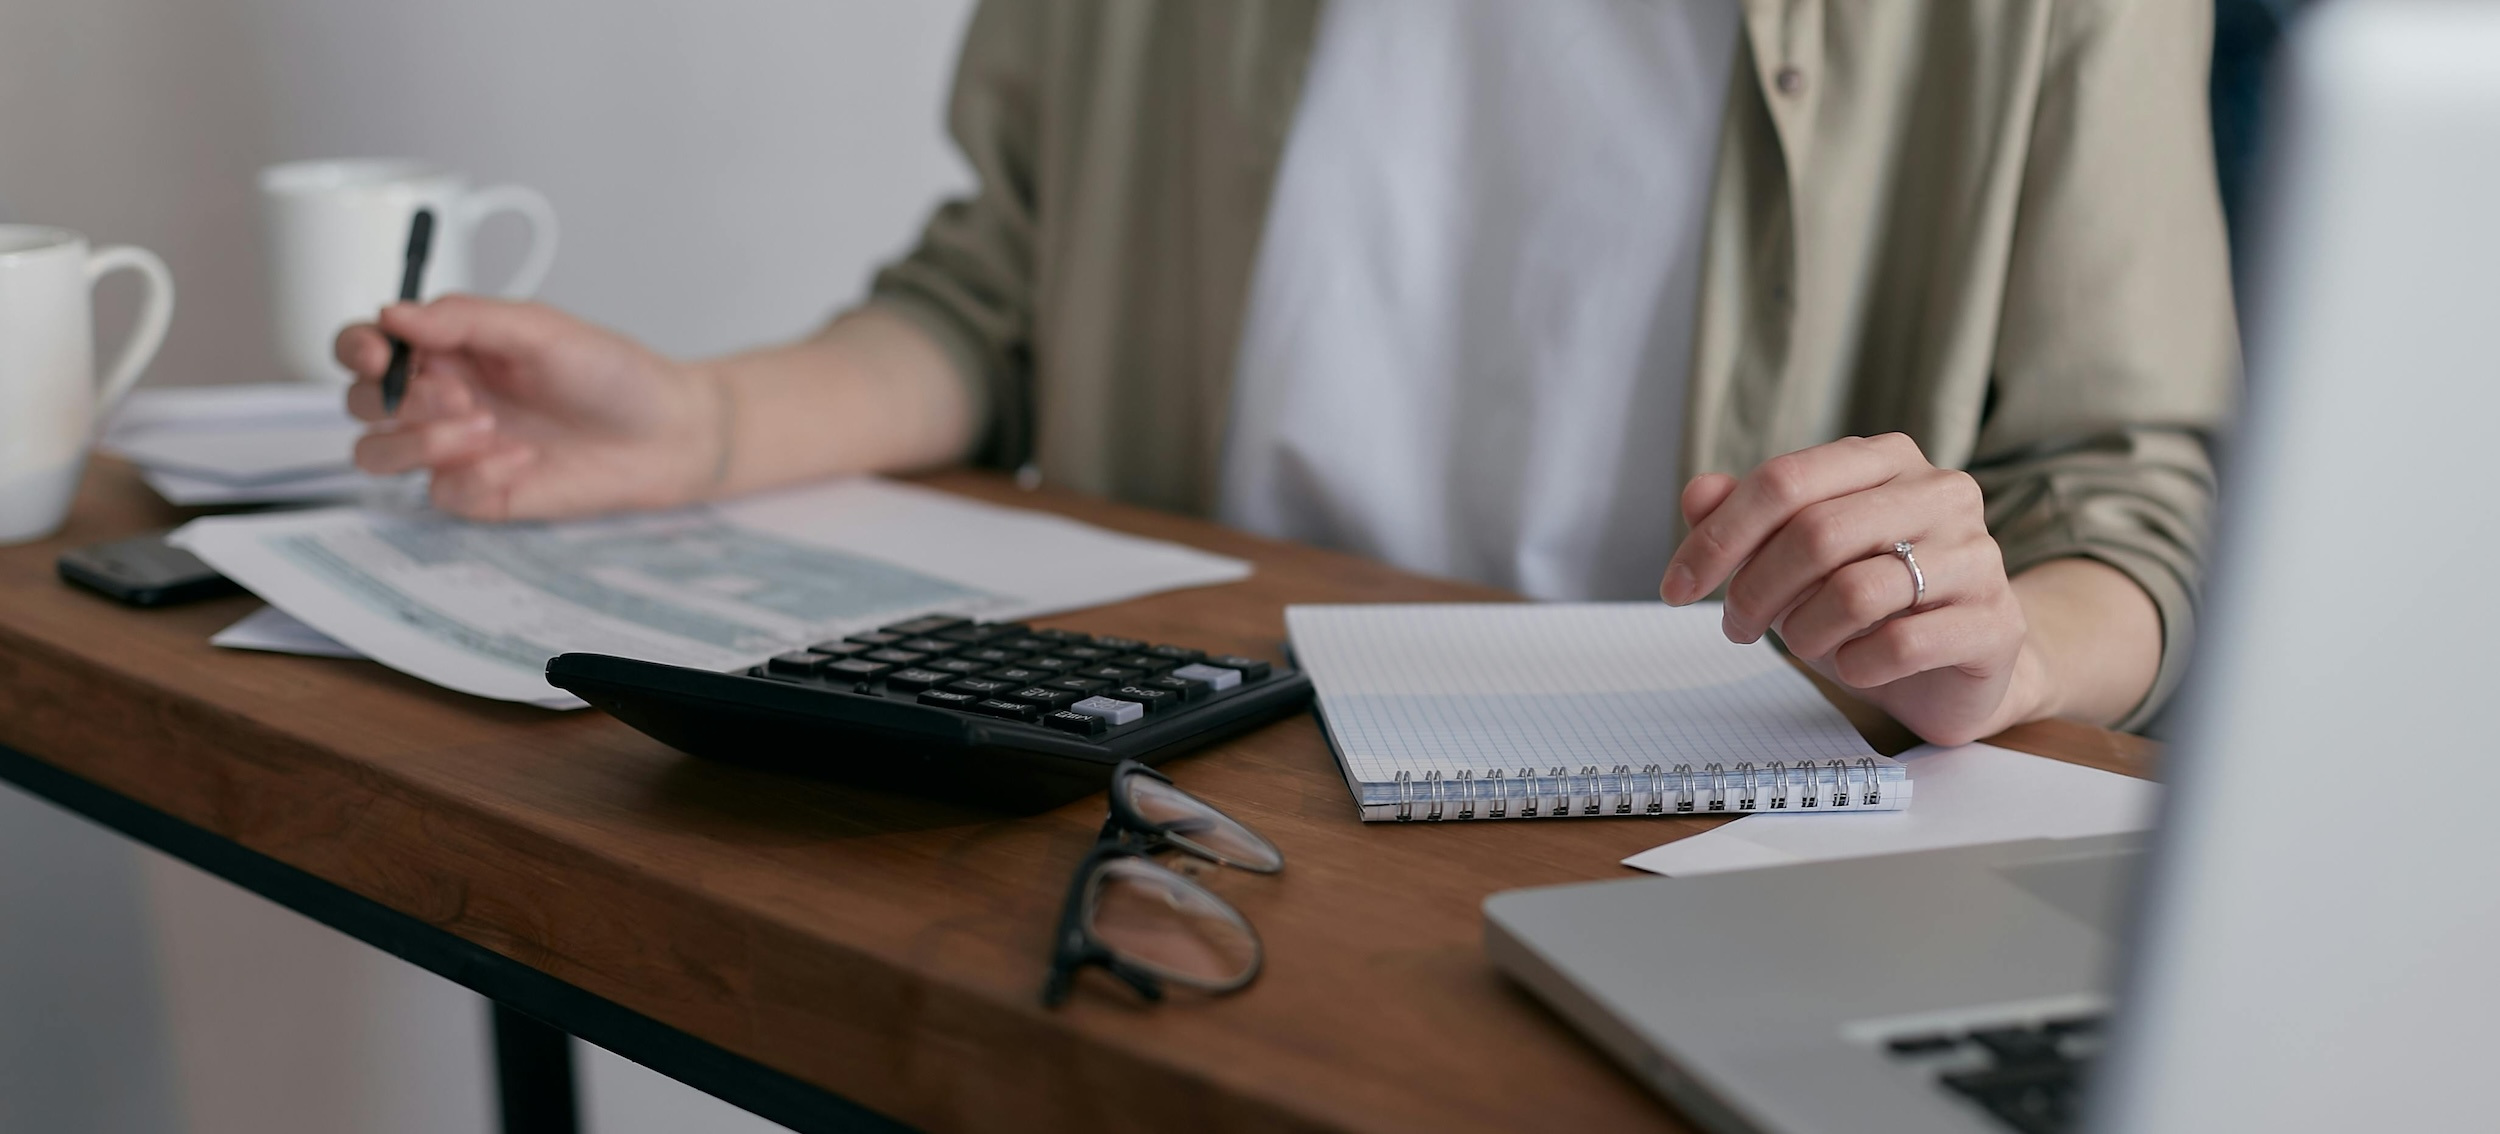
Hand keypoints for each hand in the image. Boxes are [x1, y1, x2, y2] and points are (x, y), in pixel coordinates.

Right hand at [338, 296, 722, 519]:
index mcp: (448, 347)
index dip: (357, 348)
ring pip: (377, 453)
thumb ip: (465, 318)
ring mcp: (454, 449)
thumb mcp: (540, 329)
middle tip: (461, 394)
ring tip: (485, 425)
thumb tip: (393, 312)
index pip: (366, 346)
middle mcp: (440, 397)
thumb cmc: (611, 374)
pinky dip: (476, 475)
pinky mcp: (478, 493)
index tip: (379, 352)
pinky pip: (440, 493)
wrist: (666, 434)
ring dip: (418, 441)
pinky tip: (524, 460)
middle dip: (397, 398)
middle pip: (360, 402)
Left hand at [1658, 434, 2040, 745]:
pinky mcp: (1996, 622)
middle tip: (1737, 627)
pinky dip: (1857, 664)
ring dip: (1804, 632)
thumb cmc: (1868, 605)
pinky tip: (1854, 666)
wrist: (1957, 668)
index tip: (1675, 587)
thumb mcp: (1796, 560)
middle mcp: (1940, 492)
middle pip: (1815, 534)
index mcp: (1885, 460)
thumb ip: (1748, 520)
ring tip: (1803, 644)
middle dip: (1754, 590)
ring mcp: (1976, 555)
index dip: (1718, 537)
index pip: (1784, 482)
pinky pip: (1901, 643)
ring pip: (1855, 591)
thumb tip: (1698, 494)